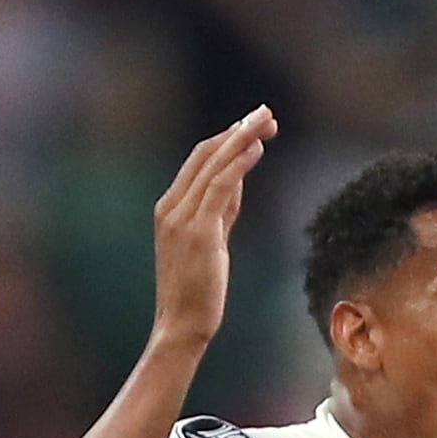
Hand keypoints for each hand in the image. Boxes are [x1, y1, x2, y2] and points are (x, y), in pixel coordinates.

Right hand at [150, 106, 279, 350]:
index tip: (254, 125)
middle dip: (238, 130)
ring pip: (214, 164)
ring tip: (267, 122)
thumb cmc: (197, 290)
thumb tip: (238, 184)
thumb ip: (221, 211)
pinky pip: (220, 186)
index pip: (199, 160)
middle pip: (205, 154)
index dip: (228, 139)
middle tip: (266, 113)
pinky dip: (239, 163)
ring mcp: (181, 218)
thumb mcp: (211, 242)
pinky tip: (257, 148)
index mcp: (170, 208)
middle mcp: (171, 207)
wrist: (181, 324)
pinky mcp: (198, 230)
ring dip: (242, 138)